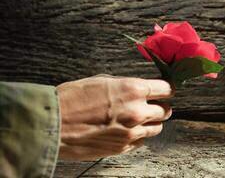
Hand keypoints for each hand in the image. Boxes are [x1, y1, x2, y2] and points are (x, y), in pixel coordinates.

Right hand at [56, 75, 173, 160]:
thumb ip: (127, 86)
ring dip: (151, 122)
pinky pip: (142, 141)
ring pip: (157, 127)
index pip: (167, 89)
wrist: (52, 125)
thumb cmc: (73, 98)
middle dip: (160, 106)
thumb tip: (142, 88)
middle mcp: (137, 111)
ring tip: (137, 118)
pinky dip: (138, 135)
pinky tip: (125, 129)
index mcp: (133, 89)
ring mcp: (132, 132)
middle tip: (152, 104)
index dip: (167, 89)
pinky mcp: (123, 147)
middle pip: (166, 110)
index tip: (165, 90)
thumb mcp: (102, 81)